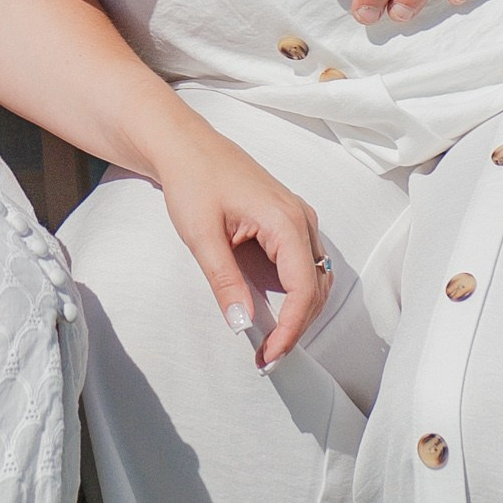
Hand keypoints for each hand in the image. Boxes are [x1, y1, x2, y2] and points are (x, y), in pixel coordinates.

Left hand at [155, 133, 327, 368]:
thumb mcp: (201, 236)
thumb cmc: (193, 181)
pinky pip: (304, 266)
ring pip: (315, 279)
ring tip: (268, 341)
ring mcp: (300, 219)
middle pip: (316, 288)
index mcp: (285, 221)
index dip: (290, 328)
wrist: (186, 146)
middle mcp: (302, 220)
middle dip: (295, 327)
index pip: (303, 289)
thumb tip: (242, 325)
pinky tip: (270, 310)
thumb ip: (224, 281)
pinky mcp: (290, 222)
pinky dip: (293, 293)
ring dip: (297, 312)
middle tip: (266, 357)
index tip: (269, 354)